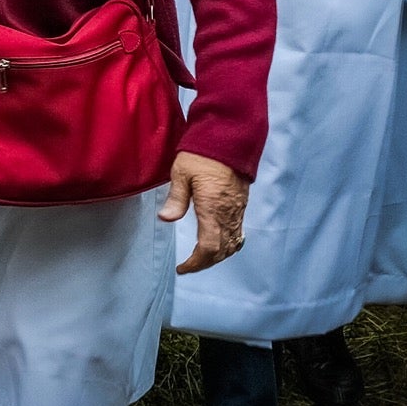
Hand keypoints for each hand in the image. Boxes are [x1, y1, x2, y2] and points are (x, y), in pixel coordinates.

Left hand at [160, 150, 249, 273]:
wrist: (230, 137)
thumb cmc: (202, 152)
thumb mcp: (182, 172)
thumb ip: (176, 198)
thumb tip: (166, 219)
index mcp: (212, 208)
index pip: (208, 248)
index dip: (196, 263)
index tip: (182, 268)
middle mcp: (228, 213)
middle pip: (222, 251)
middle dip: (205, 263)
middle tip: (188, 266)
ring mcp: (237, 210)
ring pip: (232, 244)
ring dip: (218, 256)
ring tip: (201, 258)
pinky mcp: (241, 204)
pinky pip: (238, 232)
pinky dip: (229, 244)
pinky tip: (219, 243)